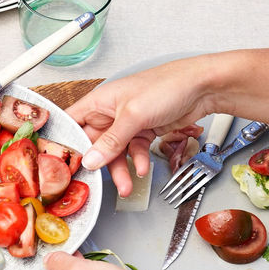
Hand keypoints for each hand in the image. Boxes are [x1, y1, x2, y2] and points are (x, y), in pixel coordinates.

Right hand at [65, 58, 215, 195]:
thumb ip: (111, 141)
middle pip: (93, 144)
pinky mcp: (143, 131)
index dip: (65, 144)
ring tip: (128, 184)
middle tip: (99, 183)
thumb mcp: (134, 115)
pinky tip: (143, 167)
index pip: (71, 124)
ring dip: (121, 169)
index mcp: (99, 101)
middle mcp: (109, 113)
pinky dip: (137, 161)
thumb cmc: (167, 85)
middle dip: (99, 165)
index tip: (65, 165)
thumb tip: (91, 160)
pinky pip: (133, 151)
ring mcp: (126, 123)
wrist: (203, 87)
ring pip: (114, 152)